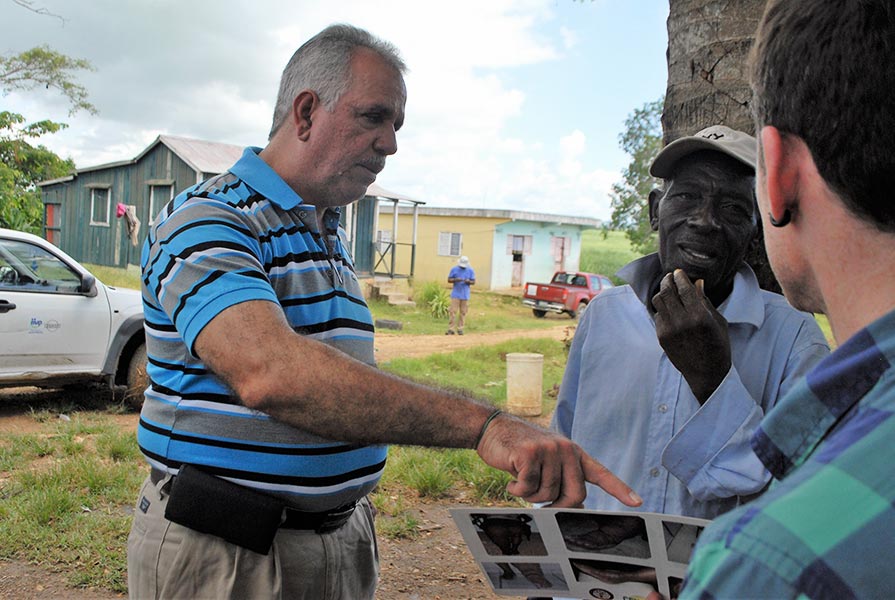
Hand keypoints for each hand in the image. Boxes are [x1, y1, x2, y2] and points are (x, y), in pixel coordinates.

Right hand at [477, 413, 641, 507]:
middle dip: (557, 506)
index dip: (619, 489)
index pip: (600, 474)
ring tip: (520, 480)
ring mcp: (548, 449)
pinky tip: (510, 478)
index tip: (637, 503)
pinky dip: (516, 490)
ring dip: (530, 495)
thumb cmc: (520, 451)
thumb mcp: (547, 462)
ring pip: (547, 494)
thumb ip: (563, 479)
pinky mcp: (529, 453)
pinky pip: (527, 487)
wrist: (492, 428)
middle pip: (575, 495)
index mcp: (573, 452)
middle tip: (540, 503)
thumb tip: (578, 507)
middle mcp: (565, 449)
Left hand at [651, 269, 730, 403]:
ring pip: (658, 301)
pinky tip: (670, 308)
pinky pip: (657, 315)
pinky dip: (662, 308)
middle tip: (670, 277)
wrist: (707, 373)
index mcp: (699, 316)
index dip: (679, 277)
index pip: (683, 288)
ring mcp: (669, 330)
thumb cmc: (718, 346)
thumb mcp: (718, 322)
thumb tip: (697, 282)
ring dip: (662, 293)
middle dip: (667, 281)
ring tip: (669, 291)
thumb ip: (705, 301)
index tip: (679, 272)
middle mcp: (681, 322)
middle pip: (666, 291)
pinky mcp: (661, 337)